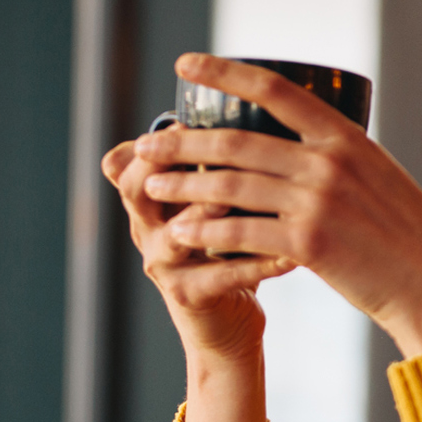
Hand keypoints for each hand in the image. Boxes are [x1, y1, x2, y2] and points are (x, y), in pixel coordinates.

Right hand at [103, 133, 292, 366]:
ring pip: (177, 232)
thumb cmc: (231, 249)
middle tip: (211, 148)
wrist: (229, 321)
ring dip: (209, 212)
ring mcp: (165, 264)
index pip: (132, 159)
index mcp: (153, 199)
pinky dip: (257, 264)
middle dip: (168, 165)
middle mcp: (149, 227)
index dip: (154, 139)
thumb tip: (260, 99)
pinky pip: (221, 276)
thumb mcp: (219, 202)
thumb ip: (224, 163)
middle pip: (137, 188)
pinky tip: (290, 254)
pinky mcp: (190, 295)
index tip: (186, 117)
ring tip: (247, 198)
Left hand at [131, 54, 421, 358]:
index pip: (274, 88)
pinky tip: (182, 233)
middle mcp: (328, 162)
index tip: (185, 63)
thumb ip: (335, 156)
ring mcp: (318, 202)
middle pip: (237, 141)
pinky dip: (205, 232)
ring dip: (184, 185)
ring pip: (230, 186)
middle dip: (183, 141)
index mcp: (344, 137)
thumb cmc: (403, 229)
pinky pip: (242, 233)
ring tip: (153, 186)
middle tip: (147, 144)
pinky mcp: (309, 244)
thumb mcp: (376, 175)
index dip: (225, 72)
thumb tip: (293, 144)